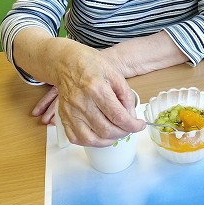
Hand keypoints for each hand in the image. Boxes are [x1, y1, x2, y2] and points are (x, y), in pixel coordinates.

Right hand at [29, 41, 144, 145]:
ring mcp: (70, 112)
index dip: (133, 125)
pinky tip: (100, 135)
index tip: (139, 125)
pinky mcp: (63, 117)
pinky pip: (76, 139)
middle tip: (128, 128)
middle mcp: (82, 102)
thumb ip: (125, 95)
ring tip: (116, 133)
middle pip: (106, 130)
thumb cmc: (90, 65)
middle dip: (123, 133)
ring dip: (108, 141)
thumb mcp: (114, 73)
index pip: (118, 116)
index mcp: (96, 88)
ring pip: (92, 139)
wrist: (66, 62)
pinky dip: (91, 142)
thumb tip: (131, 116)